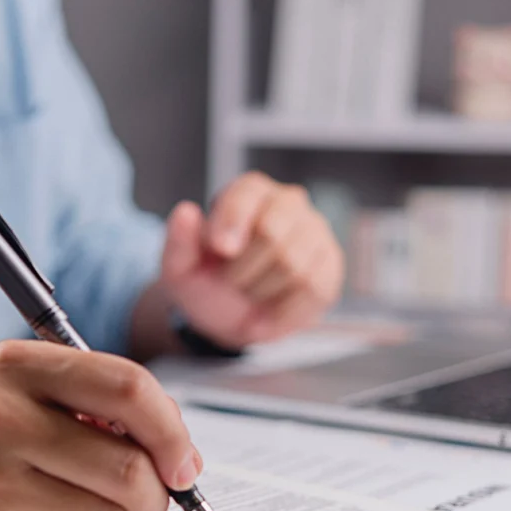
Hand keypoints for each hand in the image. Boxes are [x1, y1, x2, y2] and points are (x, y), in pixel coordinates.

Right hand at [0, 341, 200, 510]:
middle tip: (144, 501)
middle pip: (127, 468)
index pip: (127, 389)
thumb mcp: (21, 384)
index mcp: (16, 367)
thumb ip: (96, 401)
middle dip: (153, 495)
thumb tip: (177, 456)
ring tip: (73, 509)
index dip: (172, 431)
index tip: (183, 464)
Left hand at [160, 172, 343, 348]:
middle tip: (229, 282)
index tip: (220, 250)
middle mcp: (288, 202)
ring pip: (293, 264)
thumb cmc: (207, 283)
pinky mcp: (330, 265)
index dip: (232, 221)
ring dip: (261, 290)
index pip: (248, 194)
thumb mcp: (180, 268)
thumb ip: (179, 241)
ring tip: (250, 293)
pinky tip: (269, 309)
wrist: (231, 319)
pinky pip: (313, 288)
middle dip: (242, 269)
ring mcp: (315, 232)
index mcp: (250, 191)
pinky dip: (283, 309)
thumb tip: (186, 212)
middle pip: (272, 232)